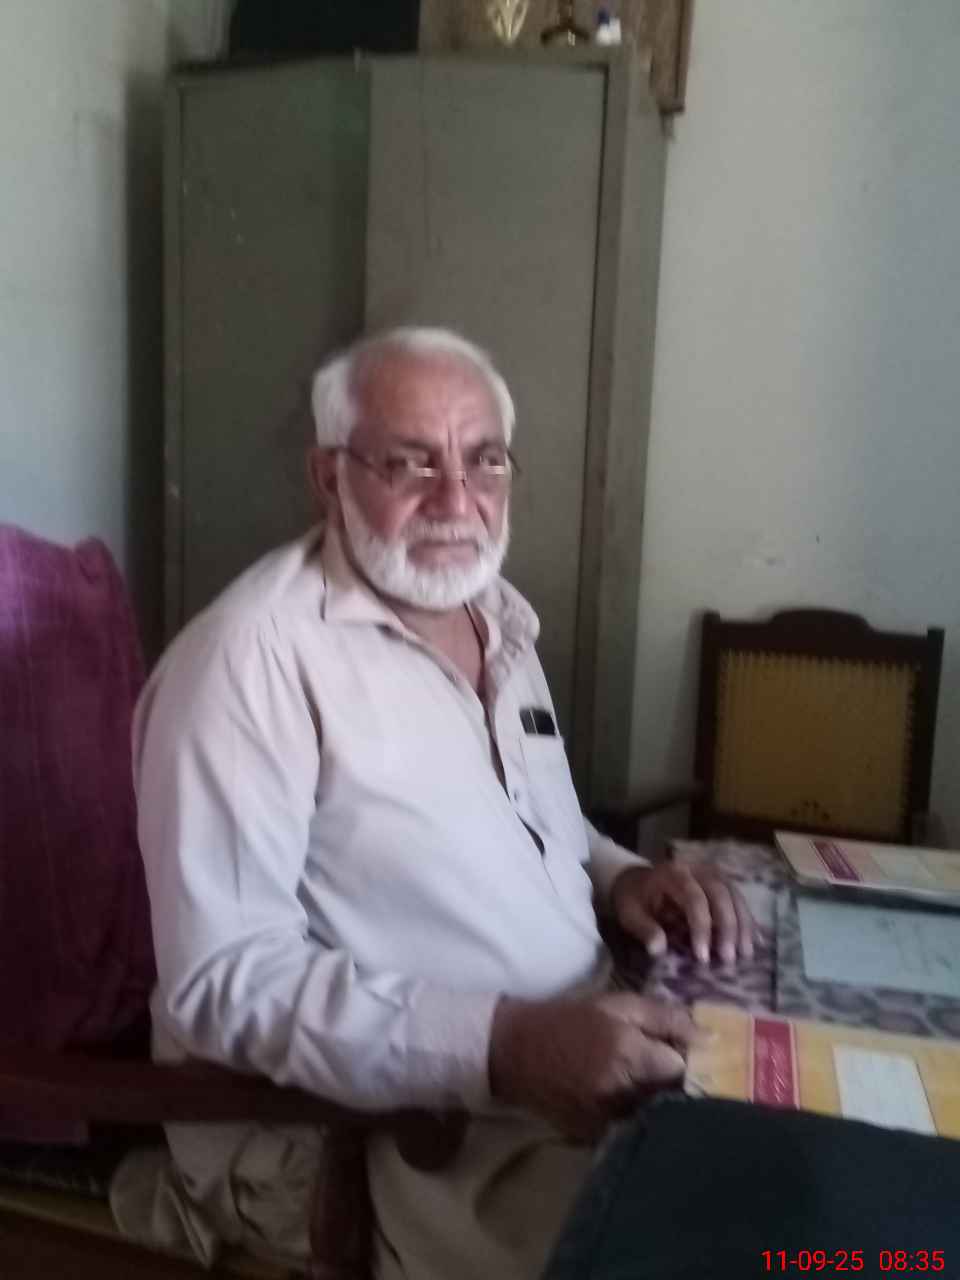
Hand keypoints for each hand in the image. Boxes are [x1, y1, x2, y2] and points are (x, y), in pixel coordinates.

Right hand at [488, 991, 706, 1140]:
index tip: (681, 1053)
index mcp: (627, 1053)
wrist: (514, 1050)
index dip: (687, 1061)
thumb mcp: (617, 1004)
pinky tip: (626, 1102)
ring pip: (654, 1118)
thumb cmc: (570, 1019)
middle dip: (676, 1084)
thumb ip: (665, 1018)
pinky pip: (632, 1131)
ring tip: (644, 1085)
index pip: (683, 1069)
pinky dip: (637, 1119)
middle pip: (672, 1098)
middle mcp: (620, 1092)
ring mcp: (605, 1120)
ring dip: (658, 1103)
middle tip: (664, 1069)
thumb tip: (709, 1037)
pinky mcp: (594, 1138)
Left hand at [611, 863, 754, 966]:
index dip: (701, 928)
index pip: (694, 899)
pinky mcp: (720, 882)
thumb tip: (658, 950)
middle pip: (721, 894)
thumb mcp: (630, 914)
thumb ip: (644, 930)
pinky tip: (756, 941)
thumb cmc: (634, 899)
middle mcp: (696, 869)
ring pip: (735, 895)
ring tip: (746, 954)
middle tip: (729, 959)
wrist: (637, 881)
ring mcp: (711, 873)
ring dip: (743, 924)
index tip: (702, 957)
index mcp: (672, 874)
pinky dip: (748, 919)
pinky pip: (739, 898)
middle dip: (728, 927)